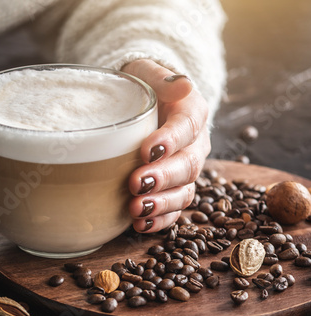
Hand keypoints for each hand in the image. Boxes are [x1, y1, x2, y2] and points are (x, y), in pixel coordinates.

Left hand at [122, 59, 210, 232]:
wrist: (146, 102)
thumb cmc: (143, 85)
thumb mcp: (149, 72)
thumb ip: (164, 78)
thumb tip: (182, 84)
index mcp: (192, 112)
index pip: (187, 125)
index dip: (170, 140)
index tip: (146, 149)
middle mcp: (195, 143)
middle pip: (187, 164)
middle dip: (163, 177)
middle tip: (136, 183)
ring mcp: (186, 168)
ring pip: (184, 191)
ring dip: (161, 203)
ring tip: (137, 210)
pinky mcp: (174, 186)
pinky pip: (174, 208)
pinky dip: (160, 220)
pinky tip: (140, 225)